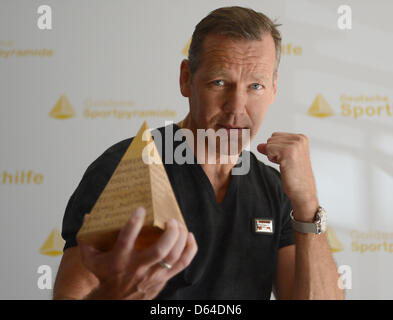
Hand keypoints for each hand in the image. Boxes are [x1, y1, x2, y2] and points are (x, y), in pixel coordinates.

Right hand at [78, 207, 197, 298]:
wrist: (115, 300)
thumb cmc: (105, 275)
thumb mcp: (90, 258)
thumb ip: (87, 238)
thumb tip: (88, 216)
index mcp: (119, 259)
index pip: (127, 239)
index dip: (134, 223)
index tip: (141, 208)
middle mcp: (138, 267)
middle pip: (160, 250)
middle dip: (169, 233)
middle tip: (170, 219)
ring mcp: (153, 274)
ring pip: (174, 257)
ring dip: (180, 238)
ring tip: (178, 224)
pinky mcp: (164, 278)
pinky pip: (183, 264)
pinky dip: (190, 249)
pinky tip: (189, 236)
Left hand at [257, 132, 318, 220]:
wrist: (303, 191)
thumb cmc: (295, 176)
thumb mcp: (283, 157)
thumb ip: (272, 148)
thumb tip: (259, 145)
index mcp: (301, 137)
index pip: (275, 136)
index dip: (276, 149)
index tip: (287, 159)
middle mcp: (299, 139)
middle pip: (271, 139)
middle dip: (273, 152)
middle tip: (286, 163)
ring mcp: (295, 145)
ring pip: (269, 144)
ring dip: (273, 156)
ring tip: (286, 164)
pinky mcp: (288, 152)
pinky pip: (269, 150)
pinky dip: (272, 159)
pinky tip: (283, 165)